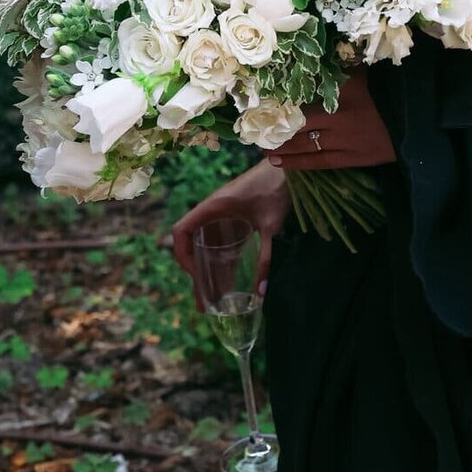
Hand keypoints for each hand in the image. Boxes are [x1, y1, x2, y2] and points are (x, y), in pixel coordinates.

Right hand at [168, 157, 289, 309]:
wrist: (289, 167)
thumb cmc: (277, 188)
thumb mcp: (272, 225)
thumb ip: (267, 257)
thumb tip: (261, 292)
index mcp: (213, 207)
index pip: (182, 231)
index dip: (183, 256)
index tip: (196, 276)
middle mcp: (213, 212)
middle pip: (194, 245)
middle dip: (197, 274)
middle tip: (205, 304)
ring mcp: (224, 216)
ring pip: (209, 247)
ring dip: (210, 270)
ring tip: (215, 300)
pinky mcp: (236, 220)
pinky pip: (223, 244)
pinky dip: (224, 262)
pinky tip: (231, 282)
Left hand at [266, 71, 397, 173]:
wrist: (422, 119)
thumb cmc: (393, 89)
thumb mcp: (366, 71)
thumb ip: (340, 69)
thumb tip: (312, 62)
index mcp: (343, 89)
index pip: (301, 96)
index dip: (278, 101)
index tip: (259, 103)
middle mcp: (339, 115)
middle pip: (297, 122)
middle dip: (274, 126)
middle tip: (253, 128)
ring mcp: (346, 139)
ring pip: (304, 144)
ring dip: (281, 146)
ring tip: (262, 147)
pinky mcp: (355, 158)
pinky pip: (319, 161)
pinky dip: (297, 161)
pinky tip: (279, 162)